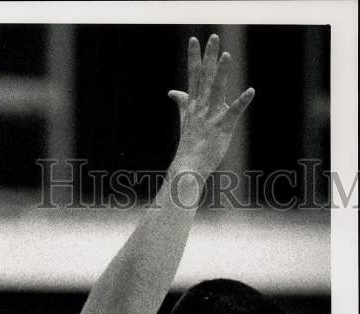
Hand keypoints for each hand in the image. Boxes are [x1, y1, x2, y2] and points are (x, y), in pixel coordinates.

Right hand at [169, 34, 254, 178]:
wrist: (189, 166)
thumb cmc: (190, 144)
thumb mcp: (185, 119)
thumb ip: (182, 102)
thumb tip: (172, 92)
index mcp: (194, 103)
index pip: (193, 75)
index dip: (194, 57)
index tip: (194, 39)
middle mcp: (201, 107)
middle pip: (204, 77)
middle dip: (209, 57)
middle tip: (214, 37)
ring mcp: (211, 116)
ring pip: (216, 90)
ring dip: (221, 72)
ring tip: (226, 55)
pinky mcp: (222, 127)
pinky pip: (233, 112)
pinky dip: (242, 102)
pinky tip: (251, 91)